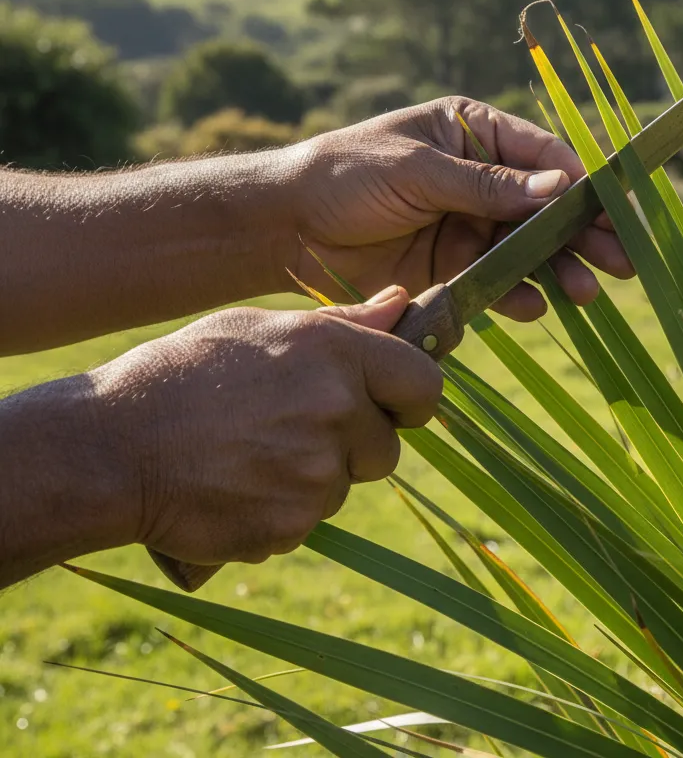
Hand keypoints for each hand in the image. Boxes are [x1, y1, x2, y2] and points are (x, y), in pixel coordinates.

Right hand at [90, 287, 439, 566]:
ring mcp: (317, 473)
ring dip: (314, 477)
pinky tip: (237, 484)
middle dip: (354, 444)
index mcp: (337, 353)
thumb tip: (403, 301)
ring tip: (251, 453)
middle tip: (293, 429)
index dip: (410, 398)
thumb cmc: (184, 373)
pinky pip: (308, 522)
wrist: (113, 445)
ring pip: (343, 485)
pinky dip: (281, 511)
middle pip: (386, 448)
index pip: (425, 386)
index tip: (391, 404)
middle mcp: (338, 411)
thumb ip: (345, 322)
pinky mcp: (291, 525)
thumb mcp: (261, 327)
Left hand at [288, 96, 632, 319]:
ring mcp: (467, 223)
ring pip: (526, 247)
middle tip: (619, 261)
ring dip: (557, 269)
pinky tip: (536, 306)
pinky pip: (495, 279)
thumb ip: (487, 185)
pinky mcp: (452, 264)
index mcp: (472, 133)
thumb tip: (558, 187)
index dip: (579, 183)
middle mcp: (478, 177)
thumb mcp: (418, 172)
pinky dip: (516, 293)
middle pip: (543, 206)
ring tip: (586, 292)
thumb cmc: (347, 175)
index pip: (541, 154)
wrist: (288, 226)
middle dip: (581, 233)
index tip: (612, 211)